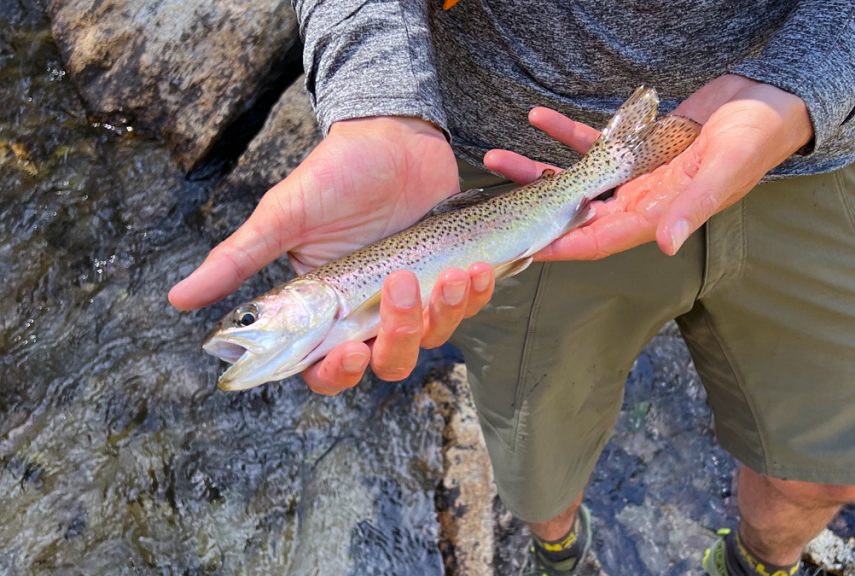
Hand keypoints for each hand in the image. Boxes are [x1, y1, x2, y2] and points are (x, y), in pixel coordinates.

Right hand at [168, 116, 494, 394]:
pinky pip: (468, 306)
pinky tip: (478, 270)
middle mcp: (369, 312)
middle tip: (402, 286)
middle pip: (388, 362)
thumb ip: (239, 259)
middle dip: (401, 336)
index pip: (326, 368)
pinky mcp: (450, 277)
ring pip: (433, 339)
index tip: (351, 348)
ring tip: (451, 273)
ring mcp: (413, 297)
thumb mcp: (283, 215)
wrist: (394, 134)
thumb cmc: (334, 173)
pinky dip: (476, 295)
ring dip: (444, 313)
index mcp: (324, 309)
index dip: (338, 371)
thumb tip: (178, 299)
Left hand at [484, 75, 813, 259]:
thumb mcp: (725, 172)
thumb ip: (692, 208)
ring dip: (537, 169)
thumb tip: (665, 244)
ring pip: (575, 178)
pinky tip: (537, 117)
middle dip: (533, 209)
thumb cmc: (755, 139)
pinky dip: (565, 133)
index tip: (523, 250)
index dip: (561, 246)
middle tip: (491, 205)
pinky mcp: (636, 146)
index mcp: (659, 215)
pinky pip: (592, 143)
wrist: (770, 102)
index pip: (600, 240)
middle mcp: (642, 200)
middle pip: (576, 212)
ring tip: (496, 158)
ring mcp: (636, 174)